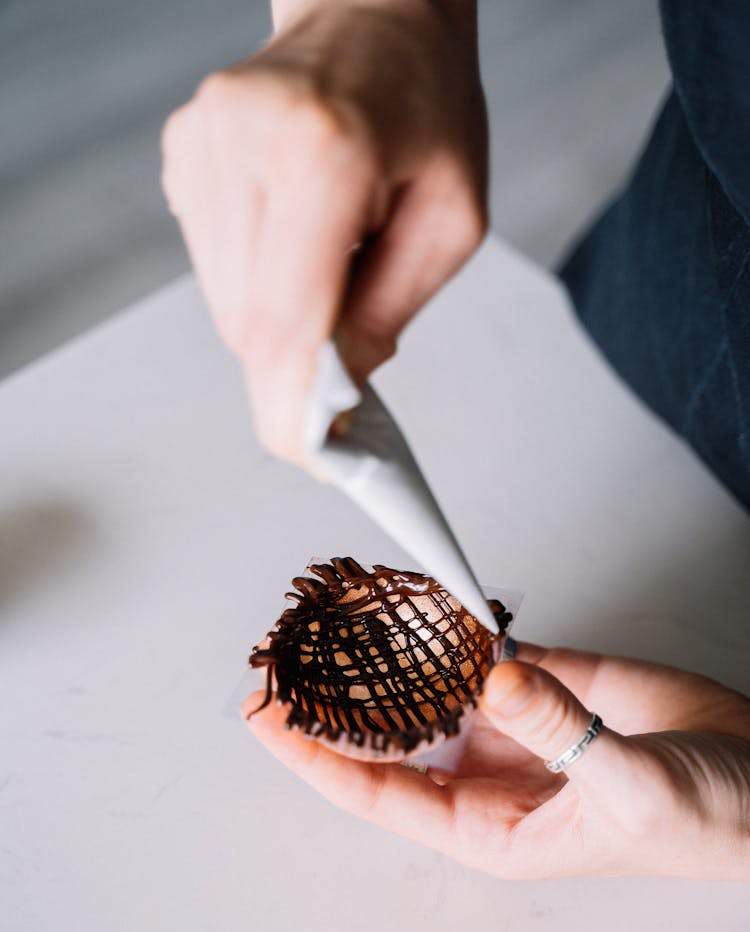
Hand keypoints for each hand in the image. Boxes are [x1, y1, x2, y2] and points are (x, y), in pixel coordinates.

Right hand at [161, 0, 485, 460]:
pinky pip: (212, 264)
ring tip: (330, 254)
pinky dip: (256, 279)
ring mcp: (201, 145)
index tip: (303, 453)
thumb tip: (337, 389)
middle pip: (245, 323)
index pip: (283, 318)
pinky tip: (295, 228)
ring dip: (277, 317)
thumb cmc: (425, 107)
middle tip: (346, 355)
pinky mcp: (182, 153)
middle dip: (294, 365)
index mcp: (323, 153)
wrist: (372, 11)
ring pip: (223, 302)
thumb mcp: (451, 219)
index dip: (288, 404)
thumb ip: (389, 312)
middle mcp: (243, 143)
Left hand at [244, 644, 749, 879]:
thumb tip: (492, 674)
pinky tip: (408, 595)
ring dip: (382, 650)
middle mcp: (485, 774)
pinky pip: (479, 646)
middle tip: (281, 648)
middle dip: (332, 695)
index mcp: (488, 828)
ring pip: (427, 684)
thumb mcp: (629, 791)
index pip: (378, 791)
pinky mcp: (545, 676)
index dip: (314, 755)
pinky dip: (446, 621)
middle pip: (387, 732)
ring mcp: (511, 721)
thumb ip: (559, 729)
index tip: (263, 715)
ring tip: (327, 609)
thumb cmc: (703, 824)